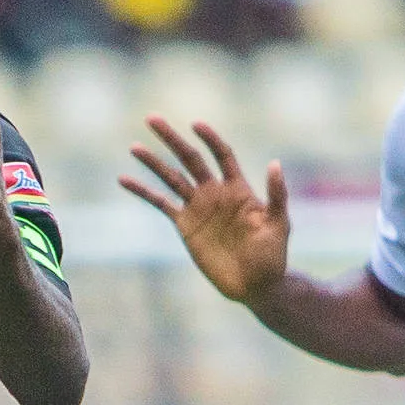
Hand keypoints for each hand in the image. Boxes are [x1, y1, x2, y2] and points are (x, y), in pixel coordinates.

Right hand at [120, 115, 292, 308]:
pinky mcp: (185, 226)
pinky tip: (125, 180)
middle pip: (190, 159)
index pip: (222, 155)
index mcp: (238, 189)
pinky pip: (160, 204)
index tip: (195, 125)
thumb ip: (276, 194)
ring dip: (153, 162)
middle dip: (172, 139)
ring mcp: (198, 208)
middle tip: (152, 119)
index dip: (210, 138)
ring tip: (134, 147)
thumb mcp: (278, 224)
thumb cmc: (272, 255)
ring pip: (171, 178)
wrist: (255, 285)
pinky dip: (143, 192)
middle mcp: (215, 193)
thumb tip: (274, 163)